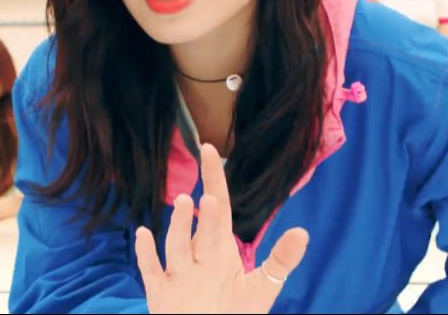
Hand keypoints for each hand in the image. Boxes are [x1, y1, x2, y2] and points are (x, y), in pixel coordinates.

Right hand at [135, 143, 308, 313]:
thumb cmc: (232, 314)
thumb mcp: (261, 288)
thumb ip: (280, 260)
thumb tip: (303, 232)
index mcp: (220, 250)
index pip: (219, 209)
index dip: (214, 179)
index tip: (208, 149)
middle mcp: (199, 258)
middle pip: (203, 232)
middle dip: (207, 215)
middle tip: (211, 196)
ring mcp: (179, 275)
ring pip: (178, 248)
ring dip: (179, 227)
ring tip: (184, 203)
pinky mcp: (162, 295)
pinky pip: (153, 273)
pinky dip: (147, 256)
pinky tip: (144, 235)